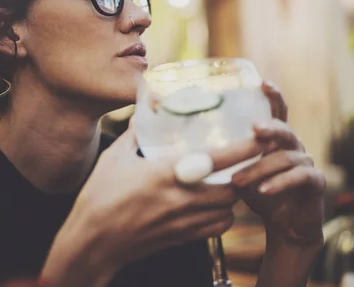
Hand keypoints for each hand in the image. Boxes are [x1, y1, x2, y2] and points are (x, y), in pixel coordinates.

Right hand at [41, 120, 258, 285]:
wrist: (92, 242)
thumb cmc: (99, 197)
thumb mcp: (115, 158)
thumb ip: (135, 134)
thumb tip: (145, 111)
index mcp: (165, 173)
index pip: (216, 159)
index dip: (244, 149)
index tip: (260, 138)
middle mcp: (180, 198)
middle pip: (232, 189)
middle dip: (241, 175)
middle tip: (241, 162)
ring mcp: (182, 221)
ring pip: (228, 211)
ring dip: (232, 197)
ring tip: (227, 183)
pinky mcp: (181, 237)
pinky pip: (216, 229)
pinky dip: (221, 218)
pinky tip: (212, 207)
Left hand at [230, 82, 324, 246]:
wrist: (287, 225)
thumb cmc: (262, 193)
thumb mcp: (242, 173)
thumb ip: (230, 161)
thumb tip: (195, 154)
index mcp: (278, 140)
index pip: (278, 113)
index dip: (274, 96)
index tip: (263, 83)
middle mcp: (295, 146)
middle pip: (284, 130)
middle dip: (269, 128)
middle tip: (254, 129)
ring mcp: (307, 163)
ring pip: (285, 157)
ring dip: (259, 169)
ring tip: (236, 182)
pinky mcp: (316, 182)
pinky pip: (299, 177)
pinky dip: (279, 183)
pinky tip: (263, 191)